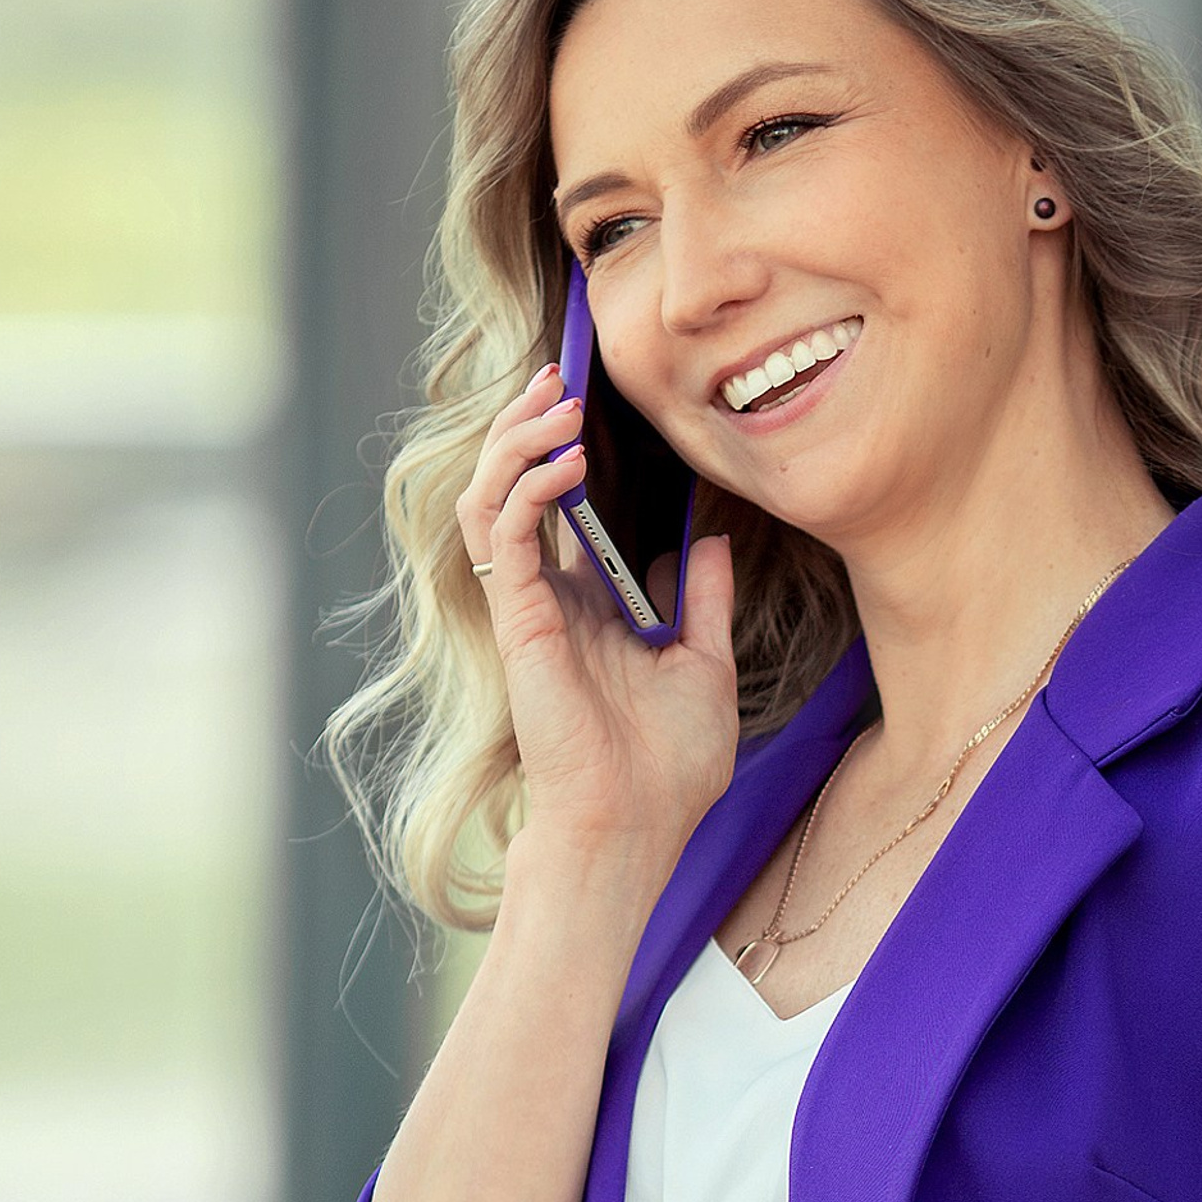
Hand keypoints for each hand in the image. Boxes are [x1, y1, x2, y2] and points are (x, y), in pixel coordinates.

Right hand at [456, 361, 740, 874]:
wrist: (635, 826)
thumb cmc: (667, 769)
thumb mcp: (705, 668)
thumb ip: (703, 602)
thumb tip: (709, 540)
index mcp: (587, 606)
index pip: (562, 507)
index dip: (566, 450)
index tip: (594, 399)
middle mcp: (548, 599)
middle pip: (515, 487)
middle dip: (530, 425)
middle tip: (562, 376)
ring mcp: (526, 607)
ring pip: (492, 498)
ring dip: (518, 441)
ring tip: (557, 400)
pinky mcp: (517, 619)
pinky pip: (503, 533)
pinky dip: (528, 486)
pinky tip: (565, 460)